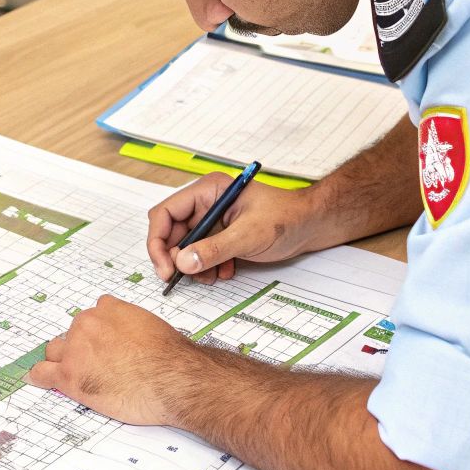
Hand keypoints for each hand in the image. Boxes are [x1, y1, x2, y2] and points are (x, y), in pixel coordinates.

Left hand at [26, 295, 193, 423]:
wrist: (171, 380)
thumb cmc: (169, 357)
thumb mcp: (151, 325)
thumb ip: (129, 324)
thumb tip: (128, 335)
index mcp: (107, 309)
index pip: (93, 315)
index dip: (99, 333)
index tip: (104, 345)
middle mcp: (87, 324)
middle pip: (73, 333)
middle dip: (82, 347)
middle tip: (99, 365)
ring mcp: (75, 350)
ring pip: (55, 350)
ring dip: (63, 360)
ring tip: (77, 373)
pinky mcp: (69, 376)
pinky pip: (42, 373)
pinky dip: (41, 377)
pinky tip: (42, 380)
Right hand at [146, 175, 322, 284]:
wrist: (310, 225)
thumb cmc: (285, 219)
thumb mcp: (248, 235)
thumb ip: (214, 249)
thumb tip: (182, 262)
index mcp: (208, 191)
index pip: (165, 213)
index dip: (158, 241)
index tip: (166, 268)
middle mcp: (205, 203)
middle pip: (171, 232)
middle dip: (177, 257)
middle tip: (183, 278)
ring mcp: (213, 219)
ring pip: (185, 246)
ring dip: (194, 265)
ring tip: (211, 276)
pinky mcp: (221, 234)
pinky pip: (201, 253)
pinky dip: (208, 266)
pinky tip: (226, 271)